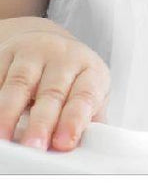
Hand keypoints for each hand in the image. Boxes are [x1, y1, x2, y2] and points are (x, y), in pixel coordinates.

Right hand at [0, 26, 109, 151]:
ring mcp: (35, 55)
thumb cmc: (72, 78)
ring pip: (20, 84)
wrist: (50, 43)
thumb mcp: (90, 93)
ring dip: (9, 113)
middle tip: (34, 147)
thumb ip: (89, 121)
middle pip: (53, 92)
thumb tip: (90, 152)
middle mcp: (65, 59)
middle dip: (42, 122)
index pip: (85, 96)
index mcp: (90, 71)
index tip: (64, 144)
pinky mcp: (8, 55)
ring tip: (4, 138)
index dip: (75, 120)